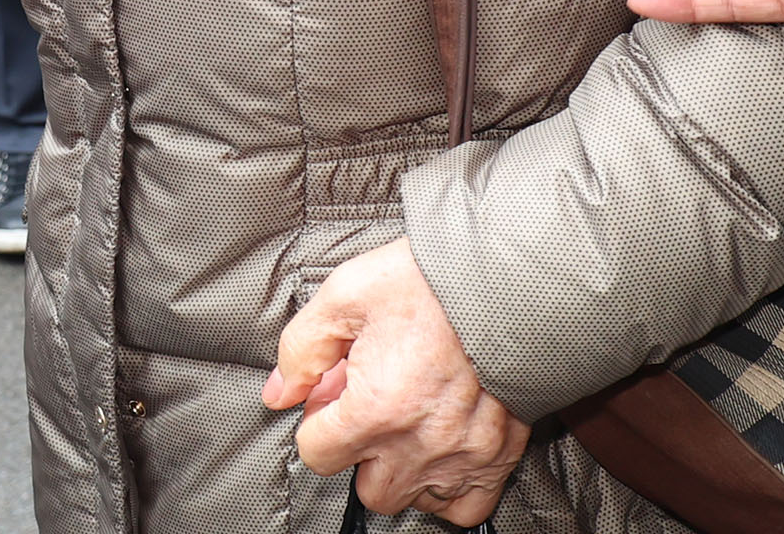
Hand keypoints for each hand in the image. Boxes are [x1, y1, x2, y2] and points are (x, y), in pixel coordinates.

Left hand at [265, 239, 525, 525]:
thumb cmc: (426, 282)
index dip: (316, 423)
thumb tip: (279, 394)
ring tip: (405, 425)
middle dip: (357, 454)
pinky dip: (448, 489)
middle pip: (366, 489)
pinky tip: (438, 451)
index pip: (317, 454)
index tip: (332, 399)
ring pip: (413, 500)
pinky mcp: (499, 456)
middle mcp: (419, 444)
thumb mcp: (345, 296)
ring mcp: (462, 456)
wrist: (504, 276)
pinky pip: (466, 508)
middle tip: (368, 411)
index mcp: (375, 408)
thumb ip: (302, 350)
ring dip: (400, 471)